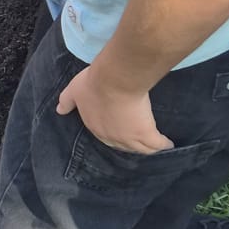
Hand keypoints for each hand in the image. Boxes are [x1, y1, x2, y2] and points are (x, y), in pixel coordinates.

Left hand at [57, 63, 172, 153]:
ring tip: (155, 147)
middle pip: (122, 145)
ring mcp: (128, 138)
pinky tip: (168, 145)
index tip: (120, 132)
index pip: (104, 135)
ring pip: (140, 148)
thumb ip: (67, 100)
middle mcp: (111, 137)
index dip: (113, 134)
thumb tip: (59, 110)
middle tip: (139, 141)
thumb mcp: (74, 90)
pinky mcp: (145, 134)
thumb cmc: (94, 83)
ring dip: (148, 148)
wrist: (114, 80)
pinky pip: (157, 145)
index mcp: (94, 126)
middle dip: (130, 144)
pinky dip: (163, 145)